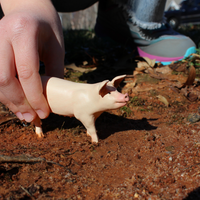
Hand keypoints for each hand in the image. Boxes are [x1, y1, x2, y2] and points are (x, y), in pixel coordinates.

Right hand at [0, 0, 64, 121]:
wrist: (29, 8)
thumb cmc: (47, 28)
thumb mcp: (56, 49)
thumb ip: (54, 73)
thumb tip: (52, 100)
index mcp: (23, 32)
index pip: (27, 72)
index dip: (35, 97)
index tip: (44, 113)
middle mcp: (2, 36)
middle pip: (5, 79)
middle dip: (20, 103)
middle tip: (33, 118)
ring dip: (10, 102)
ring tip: (25, 115)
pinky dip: (5, 94)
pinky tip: (17, 104)